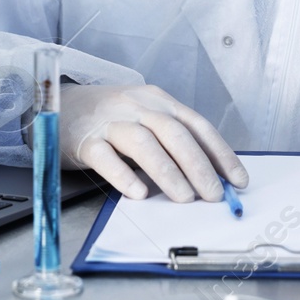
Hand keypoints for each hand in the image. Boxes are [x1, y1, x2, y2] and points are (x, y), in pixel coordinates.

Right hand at [59, 83, 248, 201]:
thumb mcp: (147, 119)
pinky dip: (123, 175)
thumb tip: (209, 177)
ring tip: (184, 198)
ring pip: (143, 143)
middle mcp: (138, 106)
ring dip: (168, 172)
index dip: (221, 153)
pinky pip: (106, 157)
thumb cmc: (112, 118)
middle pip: (174, 133)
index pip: (197, 126)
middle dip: (198, 166)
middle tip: (213, 195)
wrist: (61, 104)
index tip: (238, 180)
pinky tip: (139, 193)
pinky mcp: (86, 140)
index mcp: (160, 101)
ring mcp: (110, 122)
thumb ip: (173, 142)